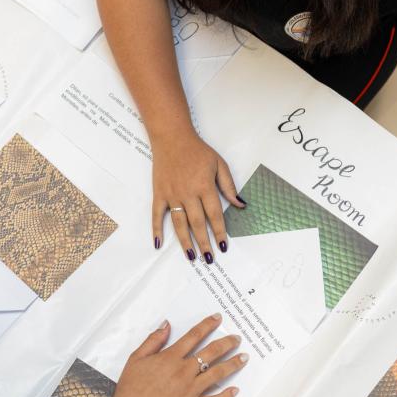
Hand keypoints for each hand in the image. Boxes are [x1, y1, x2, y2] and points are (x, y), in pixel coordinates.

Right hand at [83, 315, 246, 396]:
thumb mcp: (136, 357)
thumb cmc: (131, 387)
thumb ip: (153, 340)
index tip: (218, 318)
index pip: (194, 336)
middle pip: (211, 353)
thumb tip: (167, 325)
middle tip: (237, 338)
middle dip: (227, 343)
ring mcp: (191, 390)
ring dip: (232, 364)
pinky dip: (226, 396)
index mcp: (171, 357)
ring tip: (244, 357)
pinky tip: (235, 390)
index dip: (207, 325)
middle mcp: (184, 371)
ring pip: (217, 374)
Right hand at [151, 129, 245, 261]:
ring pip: (179, 224)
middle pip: (197, 224)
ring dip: (185, 242)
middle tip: (209, 259)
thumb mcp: (219, 164)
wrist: (172, 137)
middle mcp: (188, 193)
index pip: (214, 215)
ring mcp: (171, 195)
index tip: (223, 246)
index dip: (219, 232)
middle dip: (204, 243)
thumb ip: (228, 186)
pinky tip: (158, 243)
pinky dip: (156, 230)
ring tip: (192, 257)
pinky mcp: (159, 194)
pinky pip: (157, 215)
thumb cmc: (197, 150)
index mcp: (204, 186)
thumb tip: (240, 204)